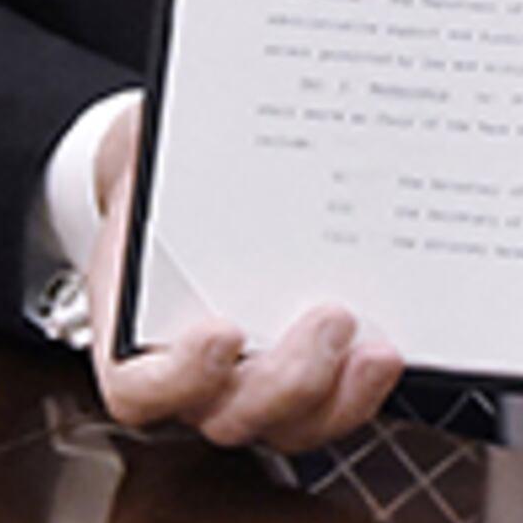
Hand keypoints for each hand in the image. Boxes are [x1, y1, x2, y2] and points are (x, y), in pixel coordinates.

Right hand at [85, 105, 400, 453]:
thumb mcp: (148, 153)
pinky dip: (362, 387)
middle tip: (331, 318)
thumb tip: (190, 97)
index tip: (222, 330)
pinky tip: (390, 348)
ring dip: (339, 395)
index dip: (180, 377)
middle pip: (232, 417)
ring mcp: (252, 383)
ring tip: (375, 346)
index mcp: (132, 332)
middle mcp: (194, 377)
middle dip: (287, 380)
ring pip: (292, 425)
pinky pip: (333, 405)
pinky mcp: (306, 376)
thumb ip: (153, 143)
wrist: (184, 185)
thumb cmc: (164, 176)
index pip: (138, 392)